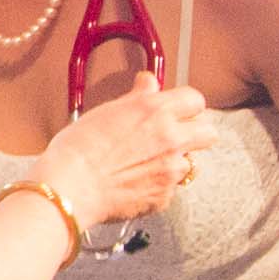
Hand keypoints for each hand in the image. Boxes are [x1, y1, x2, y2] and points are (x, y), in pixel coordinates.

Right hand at [34, 72, 218, 228]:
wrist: (70, 187)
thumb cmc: (78, 149)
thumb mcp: (105, 111)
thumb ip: (136, 97)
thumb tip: (149, 82)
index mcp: (155, 111)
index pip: (195, 100)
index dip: (186, 106)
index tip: (177, 111)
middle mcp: (170, 138)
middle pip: (208, 132)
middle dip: (195, 133)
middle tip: (176, 137)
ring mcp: (171, 169)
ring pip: (191, 163)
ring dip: (175, 162)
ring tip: (148, 164)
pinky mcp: (164, 196)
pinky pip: (171, 189)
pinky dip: (158, 187)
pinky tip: (136, 183)